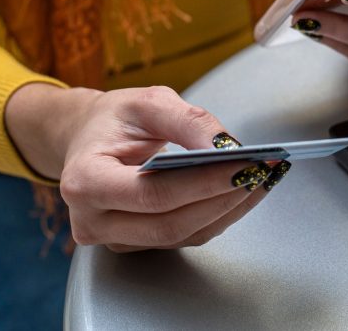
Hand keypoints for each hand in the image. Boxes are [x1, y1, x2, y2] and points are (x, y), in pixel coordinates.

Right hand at [6, 84, 288, 251]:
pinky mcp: (136, 243)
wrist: (88, 139)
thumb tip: (227, 148)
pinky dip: (219, 214)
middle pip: (170, 223)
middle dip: (223, 198)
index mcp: (84, 180)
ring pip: (182, 235)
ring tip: (263, 178)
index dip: (204, 183)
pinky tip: (244, 191)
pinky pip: (185, 236)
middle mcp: (92, 220)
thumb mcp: (148, 103)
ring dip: (229, 209)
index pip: (153, 193)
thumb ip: (189, 122)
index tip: (245, 164)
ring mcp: (113, 238)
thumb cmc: (113, 120)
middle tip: (262, 171)